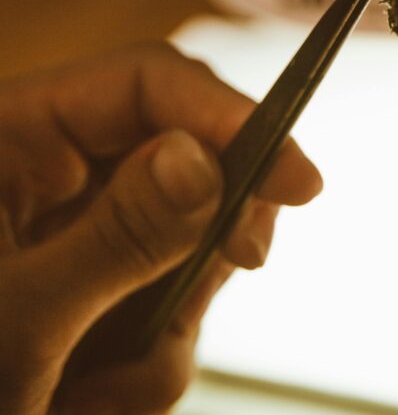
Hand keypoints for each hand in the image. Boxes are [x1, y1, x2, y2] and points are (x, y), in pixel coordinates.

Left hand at [0, 43, 321, 413]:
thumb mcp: (18, 320)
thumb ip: (117, 233)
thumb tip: (204, 158)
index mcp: (6, 142)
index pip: (143, 84)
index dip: (229, 117)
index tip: (298, 180)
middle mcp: (44, 177)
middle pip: (183, 160)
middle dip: (212, 230)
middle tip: (242, 263)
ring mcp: (73, 237)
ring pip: (184, 247)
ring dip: (166, 328)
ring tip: (99, 394)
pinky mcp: (91, 292)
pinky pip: (164, 307)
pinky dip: (147, 364)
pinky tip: (93, 400)